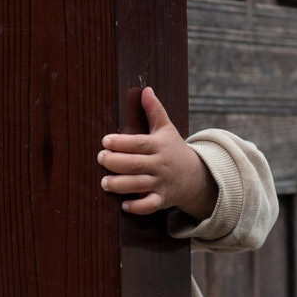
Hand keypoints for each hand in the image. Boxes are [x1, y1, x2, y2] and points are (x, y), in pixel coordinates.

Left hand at [98, 87, 217, 218]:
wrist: (195, 176)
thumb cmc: (174, 149)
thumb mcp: (167, 128)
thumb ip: (154, 110)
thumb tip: (145, 89)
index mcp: (159, 146)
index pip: (139, 143)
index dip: (122, 142)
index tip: (106, 140)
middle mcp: (160, 165)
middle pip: (136, 164)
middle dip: (116, 162)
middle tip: (100, 158)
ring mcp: (161, 183)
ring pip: (139, 185)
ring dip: (121, 185)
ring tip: (104, 182)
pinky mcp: (162, 199)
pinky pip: (150, 205)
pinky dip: (138, 207)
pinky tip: (124, 205)